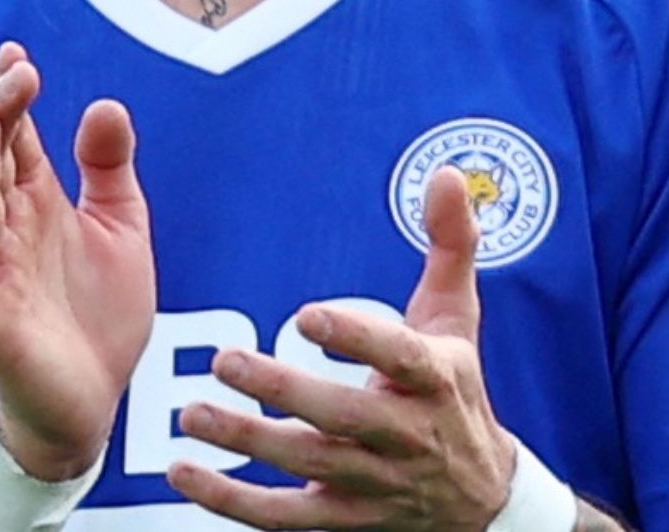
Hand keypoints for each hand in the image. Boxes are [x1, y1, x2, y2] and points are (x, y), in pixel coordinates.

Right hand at [0, 42, 154, 481]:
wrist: (93, 403)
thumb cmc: (98, 315)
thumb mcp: (120, 231)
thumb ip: (109, 169)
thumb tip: (103, 104)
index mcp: (37, 203)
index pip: (18, 137)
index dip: (13, 95)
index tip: (17, 52)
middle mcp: (9, 229)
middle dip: (1, 114)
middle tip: (17, 72)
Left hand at [164, 165, 527, 530]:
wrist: (483, 503)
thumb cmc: (456, 394)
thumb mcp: (458, 322)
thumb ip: (448, 245)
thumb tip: (444, 172)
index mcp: (435, 378)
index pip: (400, 358)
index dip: (357, 337)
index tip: (308, 314)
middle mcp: (408, 436)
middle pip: (345, 417)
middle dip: (285, 391)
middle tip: (226, 361)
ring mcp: (375, 484)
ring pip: (310, 467)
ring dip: (248, 443)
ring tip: (192, 414)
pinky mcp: (344, 520)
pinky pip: (285, 519)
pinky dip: (233, 502)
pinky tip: (185, 474)